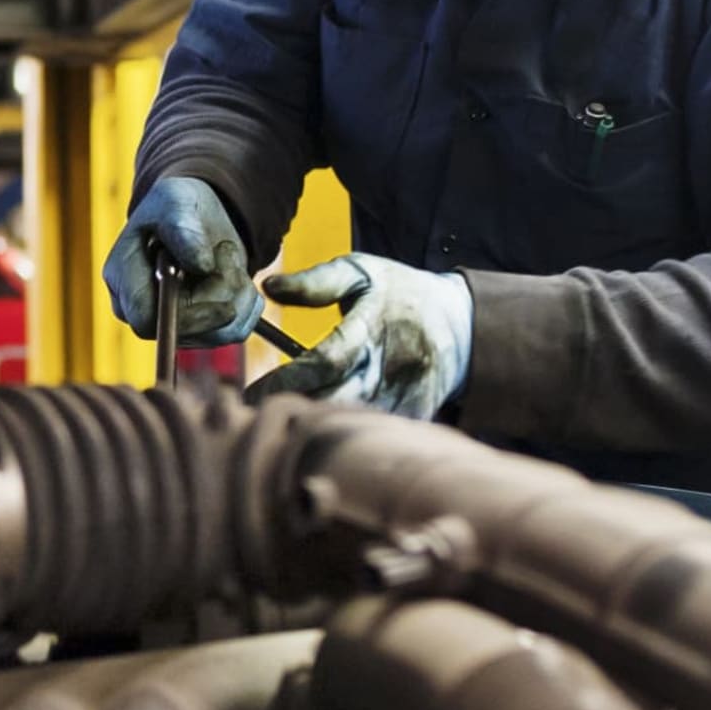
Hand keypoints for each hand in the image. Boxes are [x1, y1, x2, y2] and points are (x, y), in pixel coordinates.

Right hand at [104, 177, 263, 344]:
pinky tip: (238, 273)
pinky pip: (235, 331)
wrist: (199, 215)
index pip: (146, 320)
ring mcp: (172, 323)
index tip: (226, 306)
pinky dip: (248, 303)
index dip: (187, 319)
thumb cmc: (177, 206)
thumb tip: (201, 266)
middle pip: (187, 330)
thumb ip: (183, 228)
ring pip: (217, 332)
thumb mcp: (176, 201)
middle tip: (226, 249)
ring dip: (238, 292)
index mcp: (123, 279)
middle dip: (221, 294)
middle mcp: (143, 309)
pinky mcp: (200, 329)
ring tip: (226, 253)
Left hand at [250, 253, 472, 417]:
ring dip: (316, 428)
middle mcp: (390, 366)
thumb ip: (317, 282)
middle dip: (295, 411)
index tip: (252, 394)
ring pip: (353, 423)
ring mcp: (406, 395)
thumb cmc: (399, 293)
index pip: (326, 361)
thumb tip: (269, 286)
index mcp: (373, 325)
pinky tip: (318, 437)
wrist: (458, 324)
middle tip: (257, 419)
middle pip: (336, 400)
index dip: (288, 380)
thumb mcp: (362, 273)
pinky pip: (374, 434)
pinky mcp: (414, 416)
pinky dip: (345, 437)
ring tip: (282, 429)